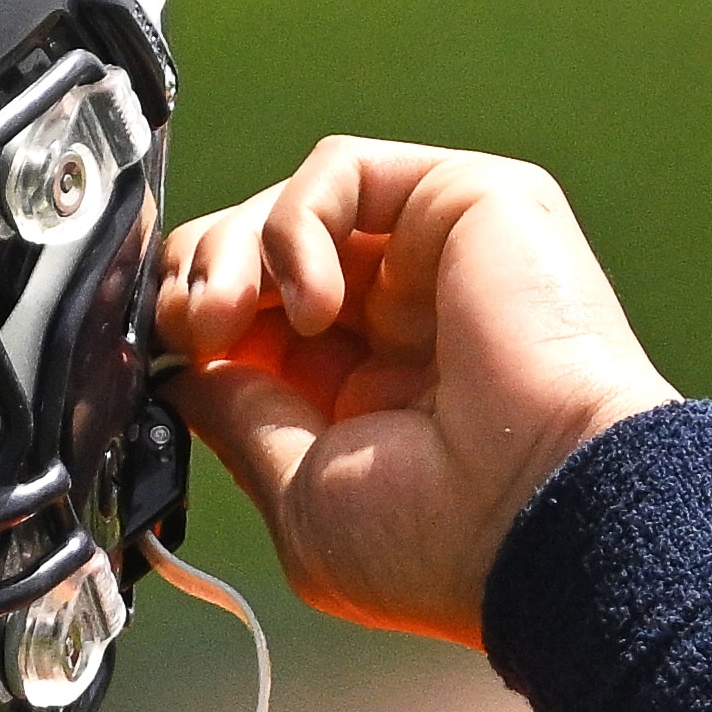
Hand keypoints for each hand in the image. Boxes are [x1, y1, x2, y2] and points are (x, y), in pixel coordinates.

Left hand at [157, 138, 677, 645]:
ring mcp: (432, 258)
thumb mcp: (300, 494)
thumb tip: (184, 369)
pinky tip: (309, 299)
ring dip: (229, 253)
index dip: (188, 325)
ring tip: (226, 318)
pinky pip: (339, 171)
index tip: (165, 358)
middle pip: (257, 254)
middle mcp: (397, 321)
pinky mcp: (467, 201)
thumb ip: (239, 417)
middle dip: (196, 280)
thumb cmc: (442, 540)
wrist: (546, 517)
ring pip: (290, 206)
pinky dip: (293, 223)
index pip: (248, 324)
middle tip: (186, 329)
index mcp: (361, 395)